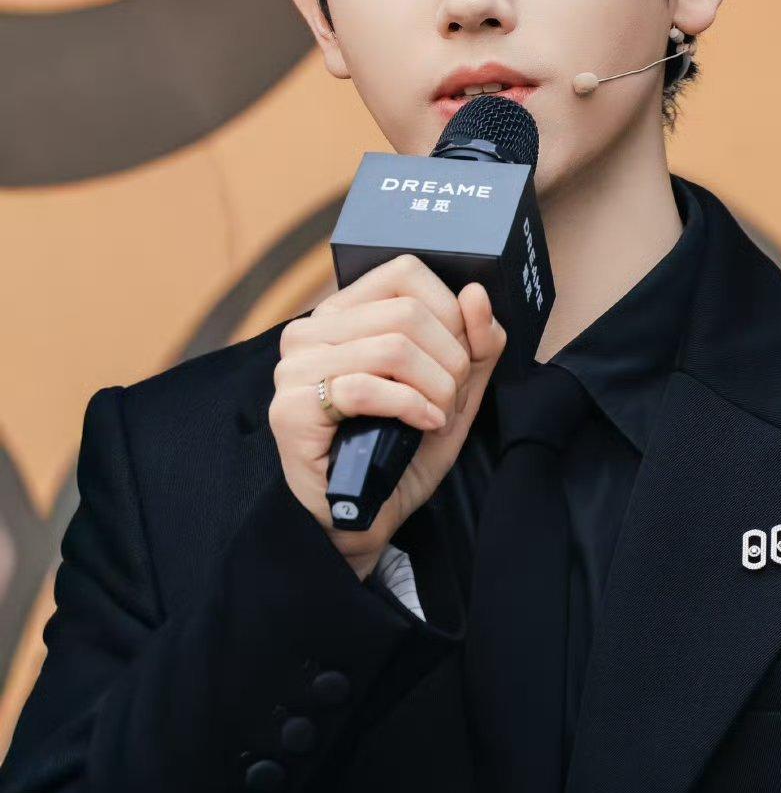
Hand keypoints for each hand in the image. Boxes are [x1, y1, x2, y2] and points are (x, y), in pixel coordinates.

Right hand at [268, 254, 506, 580]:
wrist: (361, 519)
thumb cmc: (400, 450)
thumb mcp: (452, 391)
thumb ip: (474, 343)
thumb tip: (476, 293)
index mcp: (344, 312)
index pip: (405, 272)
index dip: (449, 312)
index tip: (459, 356)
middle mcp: (312, 330)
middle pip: (407, 312)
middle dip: (450, 360)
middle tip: (451, 398)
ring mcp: (295, 367)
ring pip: (393, 346)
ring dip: (435, 388)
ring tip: (437, 416)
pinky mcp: (291, 407)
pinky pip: (366, 387)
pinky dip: (410, 407)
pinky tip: (422, 424)